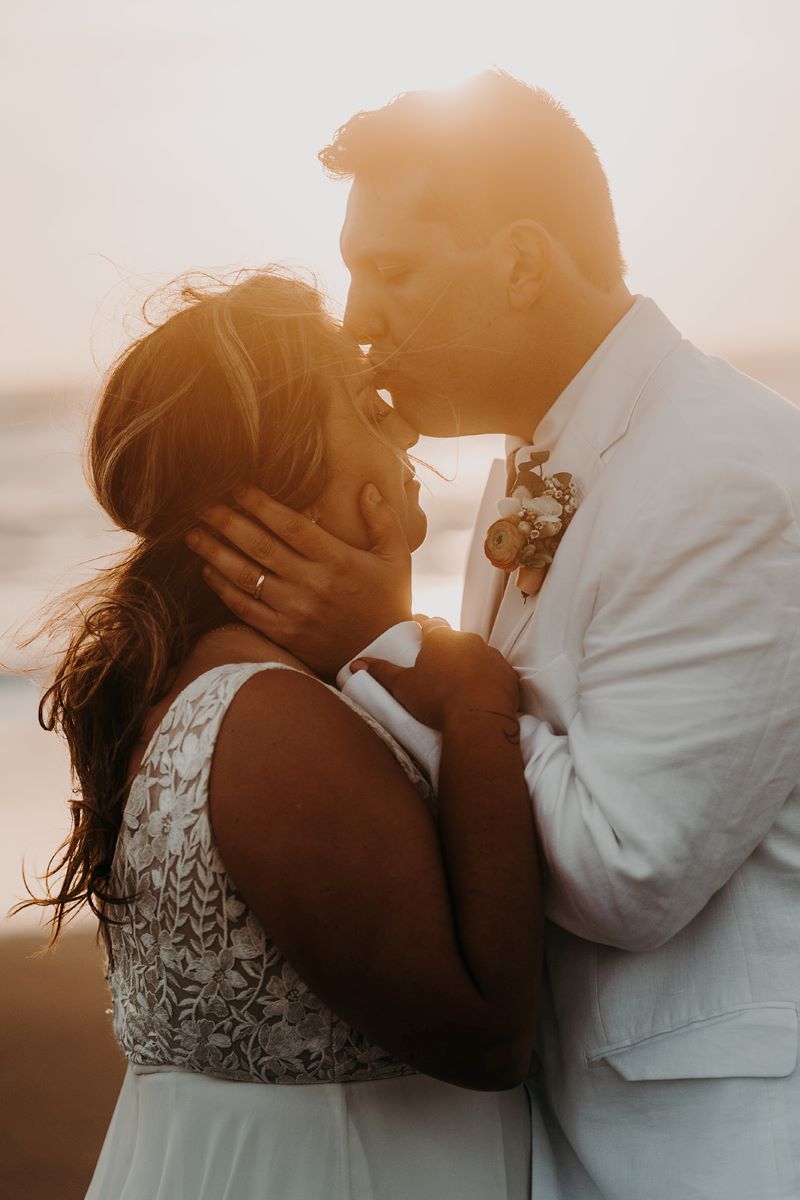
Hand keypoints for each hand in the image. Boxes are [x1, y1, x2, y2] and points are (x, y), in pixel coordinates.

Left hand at [186, 484, 411, 679]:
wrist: (382, 657)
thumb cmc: (388, 602)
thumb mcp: (396, 558)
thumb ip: (383, 520)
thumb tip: (369, 486)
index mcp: (338, 560)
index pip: (290, 524)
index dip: (260, 503)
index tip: (237, 487)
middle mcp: (313, 583)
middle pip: (260, 545)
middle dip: (227, 521)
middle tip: (203, 503)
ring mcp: (295, 611)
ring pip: (246, 575)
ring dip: (215, 552)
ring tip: (193, 534)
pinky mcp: (284, 633)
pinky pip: (245, 608)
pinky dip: (223, 588)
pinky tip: (207, 571)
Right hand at [352, 623, 520, 730]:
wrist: (478, 720)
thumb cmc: (437, 700)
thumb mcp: (403, 686)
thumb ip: (381, 672)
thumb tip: (357, 664)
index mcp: (440, 639)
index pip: (430, 624)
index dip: (424, 625)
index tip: (419, 625)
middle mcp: (468, 640)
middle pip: (454, 639)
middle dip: (446, 648)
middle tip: (437, 663)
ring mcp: (491, 655)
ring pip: (477, 654)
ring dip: (469, 663)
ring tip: (460, 683)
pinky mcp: (507, 673)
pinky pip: (496, 672)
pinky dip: (488, 679)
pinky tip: (481, 693)